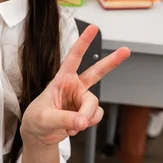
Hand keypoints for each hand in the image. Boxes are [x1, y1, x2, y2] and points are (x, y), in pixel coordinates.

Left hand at [21, 25, 129, 147]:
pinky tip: (75, 127)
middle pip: (97, 72)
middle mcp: (74, 87)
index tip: (93, 28)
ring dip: (86, 117)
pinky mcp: (85, 112)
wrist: (39, 135)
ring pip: (94, 105)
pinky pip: (94, 117)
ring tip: (73, 125)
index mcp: (62, 79)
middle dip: (112, 61)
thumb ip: (65, 118)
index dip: (84, 42)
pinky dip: (86, 124)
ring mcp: (81, 99)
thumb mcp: (44, 118)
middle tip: (126, 50)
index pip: (74, 57)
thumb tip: (83, 120)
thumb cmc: (36, 119)